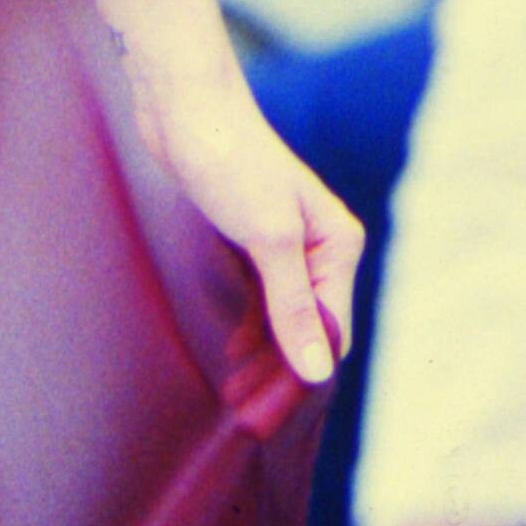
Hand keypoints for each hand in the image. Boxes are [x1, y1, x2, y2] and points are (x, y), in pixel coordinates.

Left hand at [131, 65, 362, 387]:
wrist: (187, 106)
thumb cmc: (231, 162)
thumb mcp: (267, 239)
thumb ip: (293, 306)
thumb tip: (319, 370)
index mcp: (337, 245)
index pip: (329, 330)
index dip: (301, 379)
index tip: (269, 419)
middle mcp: (321, 245)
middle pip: (307, 327)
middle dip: (280, 374)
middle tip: (248, 418)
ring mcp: (286, 242)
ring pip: (283, 316)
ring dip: (264, 356)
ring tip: (238, 397)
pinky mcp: (252, 237)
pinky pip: (262, 297)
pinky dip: (251, 327)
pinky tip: (235, 353)